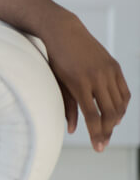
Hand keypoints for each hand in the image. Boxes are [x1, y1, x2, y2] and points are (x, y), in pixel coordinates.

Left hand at [40, 10, 130, 150]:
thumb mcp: (57, 82)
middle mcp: (97, 78)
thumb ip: (66, 106)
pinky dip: (123, 105)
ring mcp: (108, 71)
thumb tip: (70, 130)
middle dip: (107, 132)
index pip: (93, 117)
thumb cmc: (55, 59)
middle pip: (109, 113)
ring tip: (109, 130)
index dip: (97, 135)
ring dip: (116, 120)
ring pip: (120, 104)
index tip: (98, 148)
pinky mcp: (114, 66)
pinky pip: (124, 91)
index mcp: (79, 83)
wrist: (63, 31)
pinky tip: (116, 114)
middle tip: (103, 143)